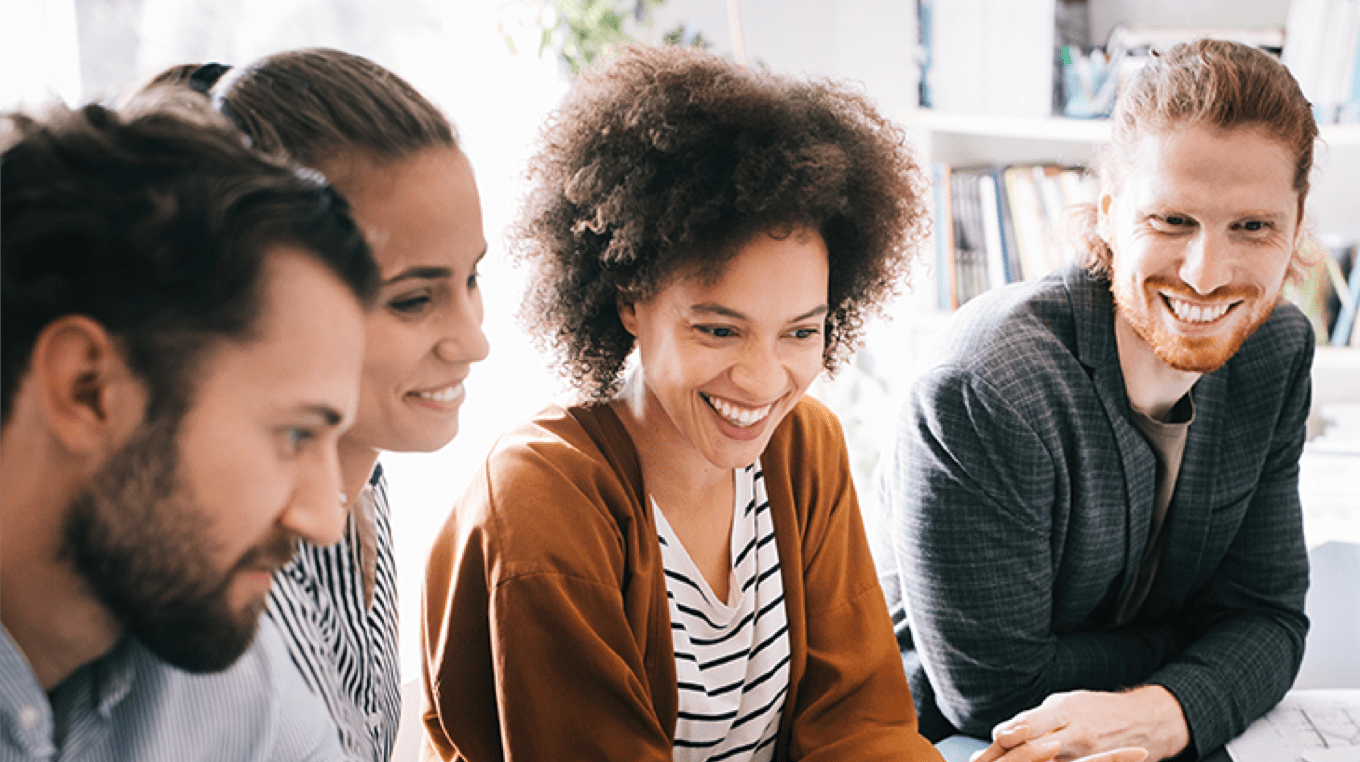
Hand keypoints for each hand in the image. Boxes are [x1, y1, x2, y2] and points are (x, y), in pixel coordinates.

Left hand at [969, 686, 1187, 761]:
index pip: (1027, 725)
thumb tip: (1006, 732)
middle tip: (986, 760)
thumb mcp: (1065, 703)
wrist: (1143, 723)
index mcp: (1065, 712)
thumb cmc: (1095, 709)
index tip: (996, 739)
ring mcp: (1084, 754)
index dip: (1007, 734)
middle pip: (1032, 749)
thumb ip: (1036, 718)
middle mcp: (1074, 735)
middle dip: (1007, 756)